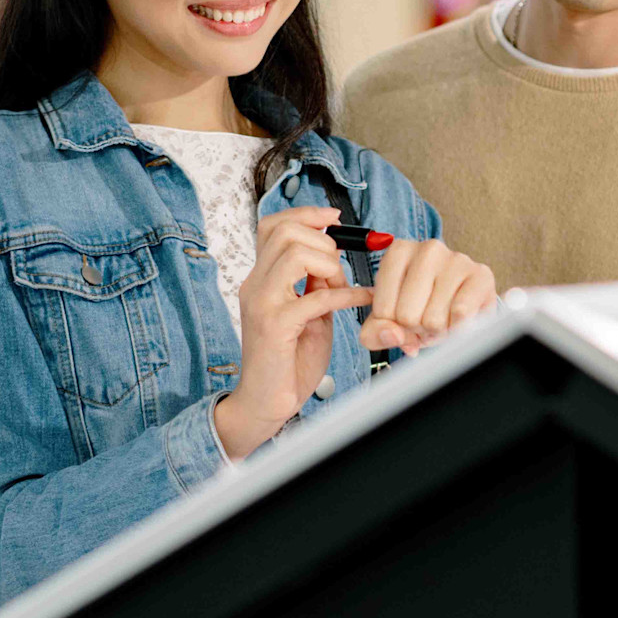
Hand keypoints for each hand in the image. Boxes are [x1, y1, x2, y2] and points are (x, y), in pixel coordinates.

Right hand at [213, 207, 372, 458]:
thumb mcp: (307, 313)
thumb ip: (315, 285)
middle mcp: (256, 285)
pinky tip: (362, 300)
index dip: (306, 214)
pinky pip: (316, 296)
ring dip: (329, 265)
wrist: (267, 402)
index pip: (272, 226)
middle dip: (323, 242)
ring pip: (295, 252)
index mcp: (261, 279)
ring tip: (340, 288)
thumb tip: (332, 258)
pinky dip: (346, 295)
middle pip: (284, 231)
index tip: (333, 218)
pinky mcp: (276, 326)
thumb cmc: (288, 361)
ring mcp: (263, 303)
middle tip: (337, 271)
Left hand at [364, 238, 496, 351]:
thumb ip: (375, 332)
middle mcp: (428, 250)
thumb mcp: (388, 318)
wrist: (463, 302)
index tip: (402, 315)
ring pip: (433, 319)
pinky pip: (460, 314)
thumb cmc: (423, 305)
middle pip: (407, 315)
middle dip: (416, 329)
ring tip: (443, 317)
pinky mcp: (481, 275)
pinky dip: (457, 327)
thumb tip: (393, 334)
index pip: (383, 310)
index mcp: (398, 252)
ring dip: (438, 331)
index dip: (393, 325)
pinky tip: (458, 318)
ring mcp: (456, 260)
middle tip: (426, 318)